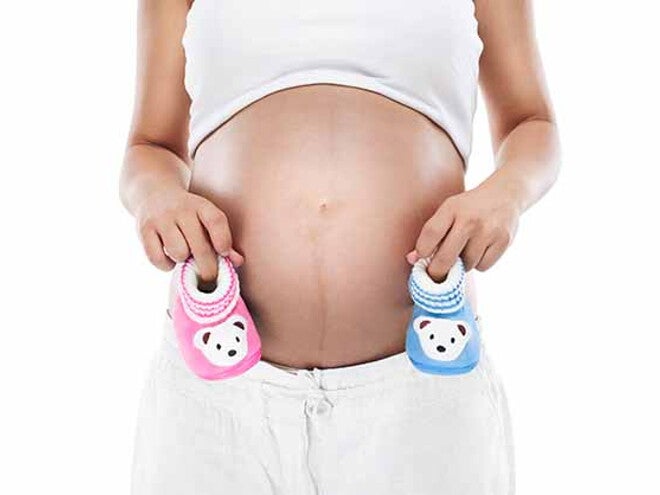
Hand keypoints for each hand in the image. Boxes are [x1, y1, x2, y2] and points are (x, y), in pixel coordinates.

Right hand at [135, 187, 243, 281]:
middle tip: (209, 275)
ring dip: (183, 260)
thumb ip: (223, 240)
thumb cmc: (188, 215)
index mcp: (201, 205)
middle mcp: (181, 209)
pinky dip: (165, 265)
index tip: (223, 254)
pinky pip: (157, 258)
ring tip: (184, 255)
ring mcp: (161, 219)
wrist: (153, 194)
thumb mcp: (206, 219)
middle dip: (207, 267)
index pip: (216, 221)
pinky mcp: (144, 230)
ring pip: (178, 253)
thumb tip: (239, 262)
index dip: (223, 240)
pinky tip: (169, 258)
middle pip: (199, 246)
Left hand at [406, 182, 520, 281]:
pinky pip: (483, 266)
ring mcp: (488, 231)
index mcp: (452, 208)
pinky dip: (479, 264)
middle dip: (437, 272)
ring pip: (466, 265)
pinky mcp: (503, 241)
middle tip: (435, 275)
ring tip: (466, 250)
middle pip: (446, 257)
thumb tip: (412, 259)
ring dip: (462, 265)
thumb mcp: (448, 212)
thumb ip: (431, 234)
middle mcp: (470, 219)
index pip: (431, 234)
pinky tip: (481, 249)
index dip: (422, 251)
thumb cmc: (469, 208)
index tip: (420, 261)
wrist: (505, 195)